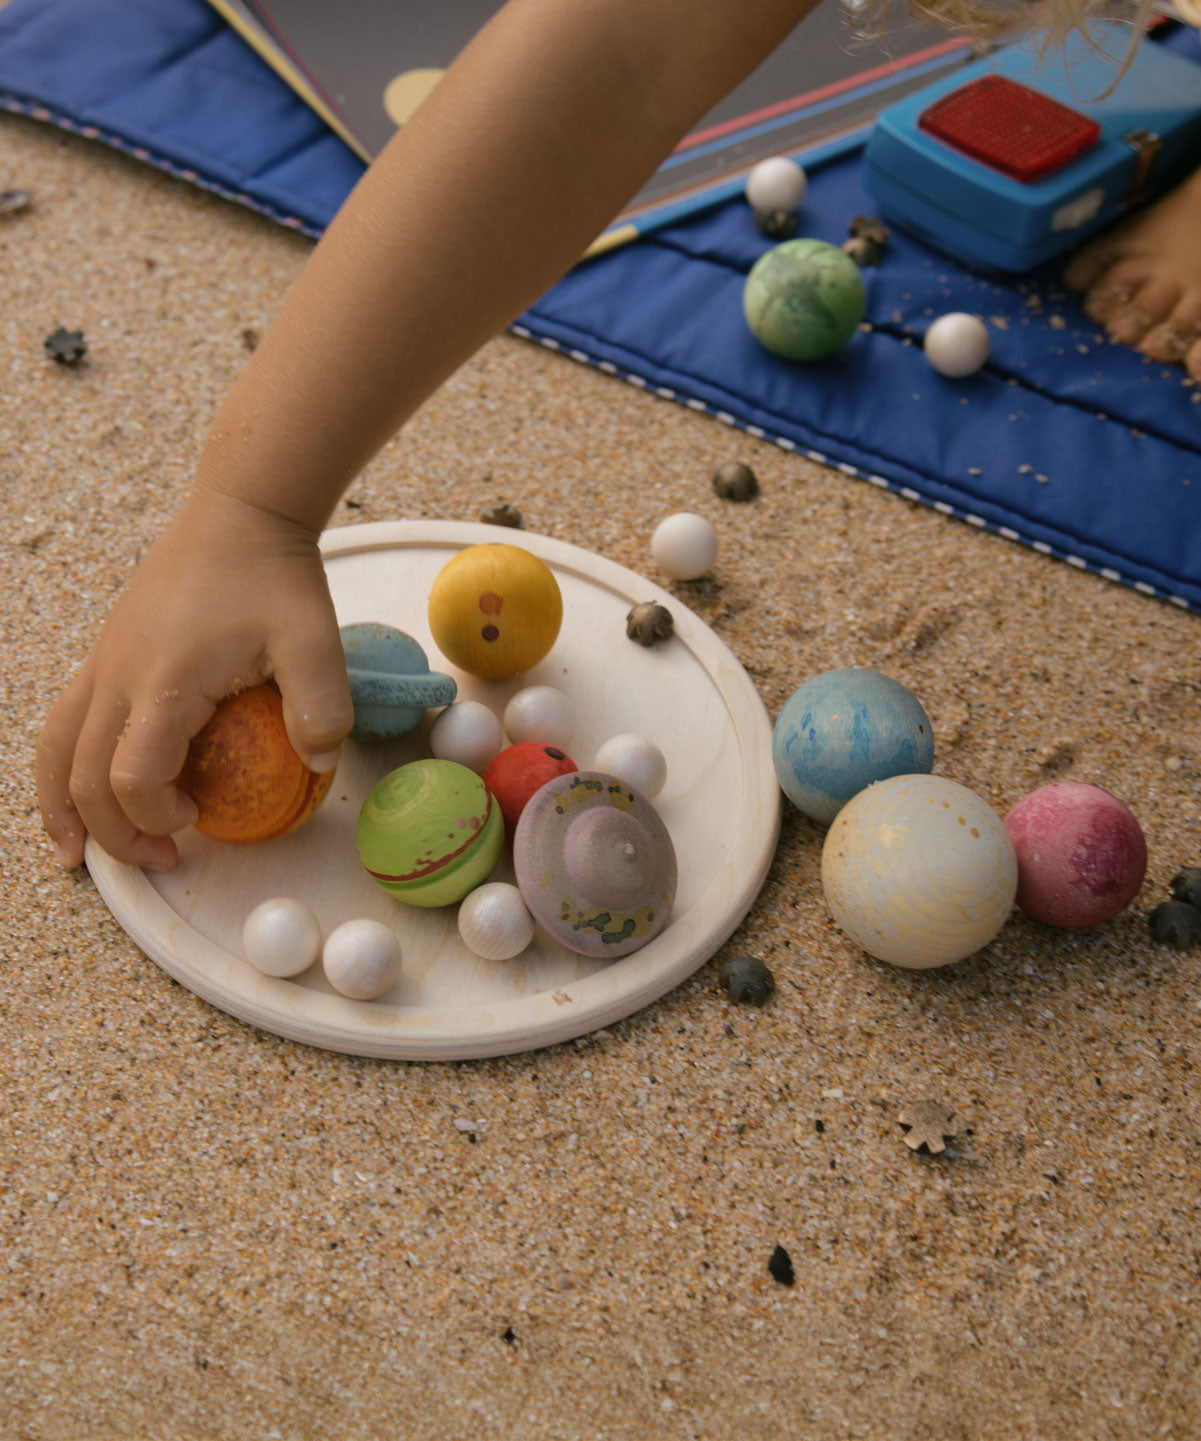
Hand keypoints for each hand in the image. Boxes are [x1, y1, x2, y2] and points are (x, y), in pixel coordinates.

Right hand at [36, 490, 353, 869]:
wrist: (241, 512)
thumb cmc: (276, 575)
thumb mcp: (315, 640)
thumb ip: (322, 707)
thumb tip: (318, 766)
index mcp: (163, 680)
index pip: (130, 776)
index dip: (152, 815)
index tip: (196, 823)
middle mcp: (117, 675)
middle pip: (82, 775)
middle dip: (112, 832)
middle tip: (159, 860)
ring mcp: (104, 661)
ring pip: (56, 747)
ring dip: (61, 806)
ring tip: (74, 853)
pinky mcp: (107, 651)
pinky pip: (67, 719)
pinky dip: (64, 765)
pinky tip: (81, 787)